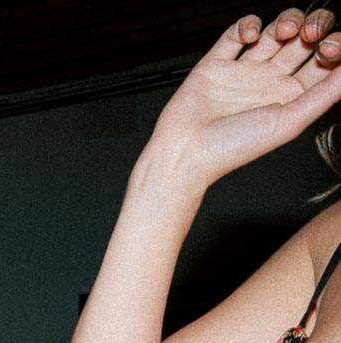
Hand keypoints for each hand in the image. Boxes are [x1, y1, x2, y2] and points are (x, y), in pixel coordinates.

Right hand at [147, 9, 340, 188]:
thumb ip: (324, 94)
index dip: (333, 48)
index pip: (323, 63)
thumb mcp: (290, 122)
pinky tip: (249, 36)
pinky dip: (246, 26)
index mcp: (290, 98)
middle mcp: (268, 83)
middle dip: (311, 30)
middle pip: (302, 42)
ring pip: (273, 33)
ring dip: (284, 22)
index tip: (331, 47)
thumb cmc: (232, 148)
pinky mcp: (215, 65)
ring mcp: (243, 72)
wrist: (185, 152)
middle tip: (309, 35)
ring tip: (282, 31)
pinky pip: (234, 34)